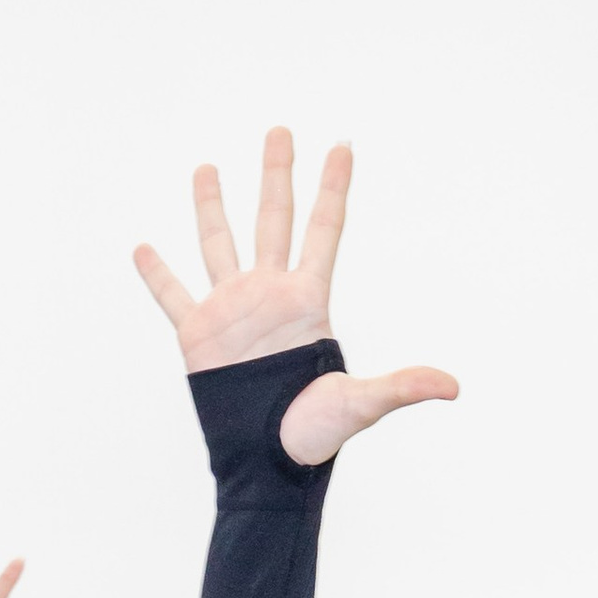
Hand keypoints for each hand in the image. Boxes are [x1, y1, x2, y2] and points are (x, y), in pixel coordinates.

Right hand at [133, 130, 455, 465]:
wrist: (264, 466)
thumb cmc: (312, 438)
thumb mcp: (358, 404)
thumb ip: (399, 386)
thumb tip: (452, 387)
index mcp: (307, 301)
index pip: (323, 230)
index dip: (333, 187)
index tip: (341, 145)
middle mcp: (269, 295)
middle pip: (273, 220)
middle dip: (276, 174)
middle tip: (279, 130)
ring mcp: (231, 311)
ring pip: (219, 244)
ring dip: (211, 206)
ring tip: (206, 167)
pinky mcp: (198, 336)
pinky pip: (174, 296)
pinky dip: (157, 274)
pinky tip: (144, 247)